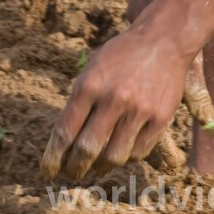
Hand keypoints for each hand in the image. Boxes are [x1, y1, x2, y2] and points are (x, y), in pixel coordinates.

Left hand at [41, 24, 188, 179]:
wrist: (165, 39)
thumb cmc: (123, 55)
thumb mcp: (93, 70)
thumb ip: (80, 102)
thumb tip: (67, 142)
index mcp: (89, 85)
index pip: (65, 132)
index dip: (53, 158)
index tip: (48, 172)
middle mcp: (113, 99)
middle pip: (87, 150)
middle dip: (75, 168)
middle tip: (72, 174)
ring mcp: (139, 110)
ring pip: (114, 157)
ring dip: (101, 167)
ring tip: (97, 166)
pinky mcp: (161, 118)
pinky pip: (139, 152)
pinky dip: (127, 157)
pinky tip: (121, 152)